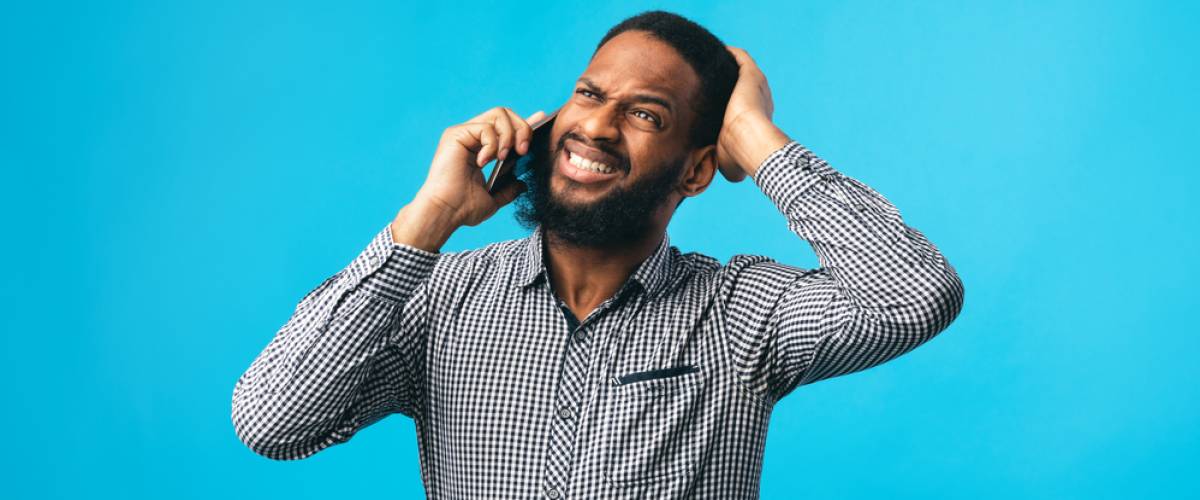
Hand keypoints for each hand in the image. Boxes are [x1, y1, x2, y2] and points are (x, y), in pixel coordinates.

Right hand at [391, 107, 544, 250]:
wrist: (445, 213)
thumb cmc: (462, 209)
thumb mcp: (493, 200)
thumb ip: (508, 190)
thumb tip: (523, 184)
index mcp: (481, 149)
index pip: (506, 126)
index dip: (525, 121)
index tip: (542, 118)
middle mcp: (471, 137)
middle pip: (505, 114)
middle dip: (522, 128)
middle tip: (523, 151)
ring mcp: (464, 133)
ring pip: (499, 114)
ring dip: (509, 135)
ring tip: (504, 157)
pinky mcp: (456, 134)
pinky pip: (486, 128)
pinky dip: (492, 145)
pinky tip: (483, 162)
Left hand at [715, 46, 791, 180]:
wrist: (748, 141)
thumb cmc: (740, 157)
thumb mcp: (732, 167)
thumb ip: (727, 166)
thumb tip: (720, 174)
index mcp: (758, 120)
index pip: (743, 108)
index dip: (728, 105)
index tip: (710, 104)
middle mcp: (761, 100)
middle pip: (742, 86)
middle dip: (725, 83)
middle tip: (704, 82)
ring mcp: (758, 86)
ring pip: (741, 69)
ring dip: (726, 66)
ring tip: (707, 64)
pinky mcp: (751, 74)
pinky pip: (740, 57)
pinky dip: (728, 53)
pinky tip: (713, 52)